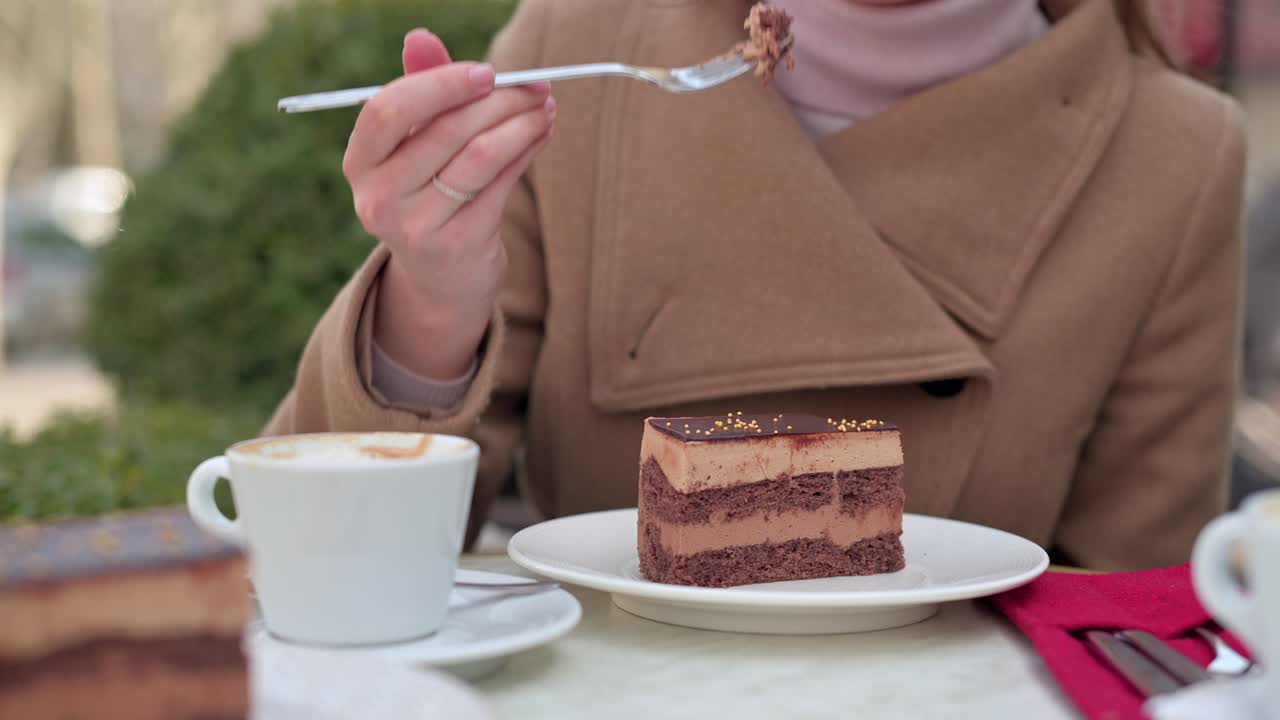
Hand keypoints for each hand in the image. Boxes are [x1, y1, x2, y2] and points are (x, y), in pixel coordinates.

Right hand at [346, 29, 555, 378]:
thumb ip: (420, 89)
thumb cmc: (428, 192)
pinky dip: (527, 151)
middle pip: (445, 130)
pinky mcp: (459, 245)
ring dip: (522, 124)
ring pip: (481, 155)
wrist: (442, 278)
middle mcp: (379, 197)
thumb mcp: (415, 144)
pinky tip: (541, 134)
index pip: (388, 111)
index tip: (486, 72)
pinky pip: (502, 184)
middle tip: (536, 85)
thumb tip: (420, 36)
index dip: (439, 84)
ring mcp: (417, 226)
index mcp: (360, 162)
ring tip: (545, 108)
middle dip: (500, 100)